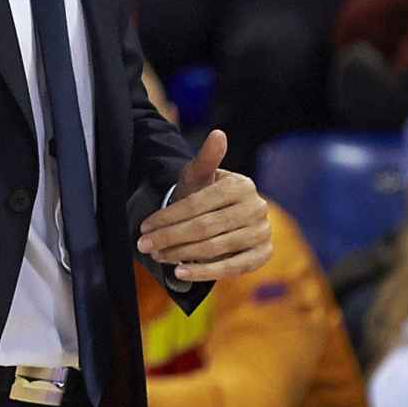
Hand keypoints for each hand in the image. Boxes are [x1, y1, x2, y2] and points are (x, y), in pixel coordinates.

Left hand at [137, 130, 271, 281]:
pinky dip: (203, 272)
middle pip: (204, 228)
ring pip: (214, 248)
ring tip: (158, 256)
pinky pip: (230, 268)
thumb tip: (218, 133)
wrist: (222, 217)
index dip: (169, 216)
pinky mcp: (262, 255)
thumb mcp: (200, 177)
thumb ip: (206, 159)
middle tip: (144, 245)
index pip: (198, 204)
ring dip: (181, 254)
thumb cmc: (205, 195)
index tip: (145, 226)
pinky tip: (180, 273)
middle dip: (170, 237)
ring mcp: (262, 233)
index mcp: (241, 186)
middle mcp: (257, 208)